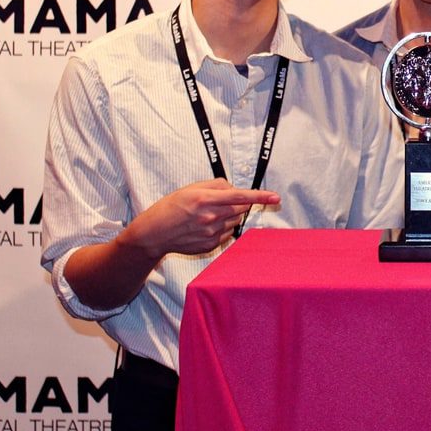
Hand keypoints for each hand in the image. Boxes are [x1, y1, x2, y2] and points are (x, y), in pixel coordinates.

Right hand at [123, 178, 280, 258]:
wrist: (154, 234)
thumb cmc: (171, 207)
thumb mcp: (190, 189)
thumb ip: (215, 185)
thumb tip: (233, 188)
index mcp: (205, 199)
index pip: (240, 196)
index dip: (260, 196)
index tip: (275, 196)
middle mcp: (211, 217)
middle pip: (241, 208)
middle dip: (239, 202)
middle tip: (222, 201)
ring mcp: (211, 233)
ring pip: (235, 220)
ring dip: (230, 215)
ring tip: (209, 214)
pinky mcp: (211, 244)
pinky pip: (227, 232)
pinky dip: (222, 227)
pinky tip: (205, 226)